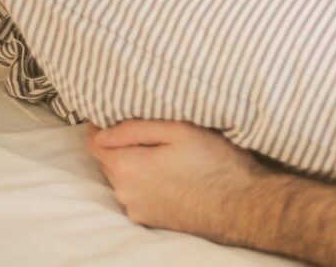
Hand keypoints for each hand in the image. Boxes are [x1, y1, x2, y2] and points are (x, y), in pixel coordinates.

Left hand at [85, 119, 269, 241]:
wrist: (241, 205)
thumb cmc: (214, 162)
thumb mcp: (178, 130)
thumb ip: (134, 128)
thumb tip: (101, 130)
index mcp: (127, 166)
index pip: (94, 143)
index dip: (99, 126)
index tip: (113, 114)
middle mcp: (125, 192)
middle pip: (109, 161)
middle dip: (121, 145)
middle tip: (150, 132)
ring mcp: (137, 209)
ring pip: (123, 179)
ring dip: (135, 164)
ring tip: (164, 154)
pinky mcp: (150, 220)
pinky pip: (137, 194)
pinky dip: (145, 183)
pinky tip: (170, 175)